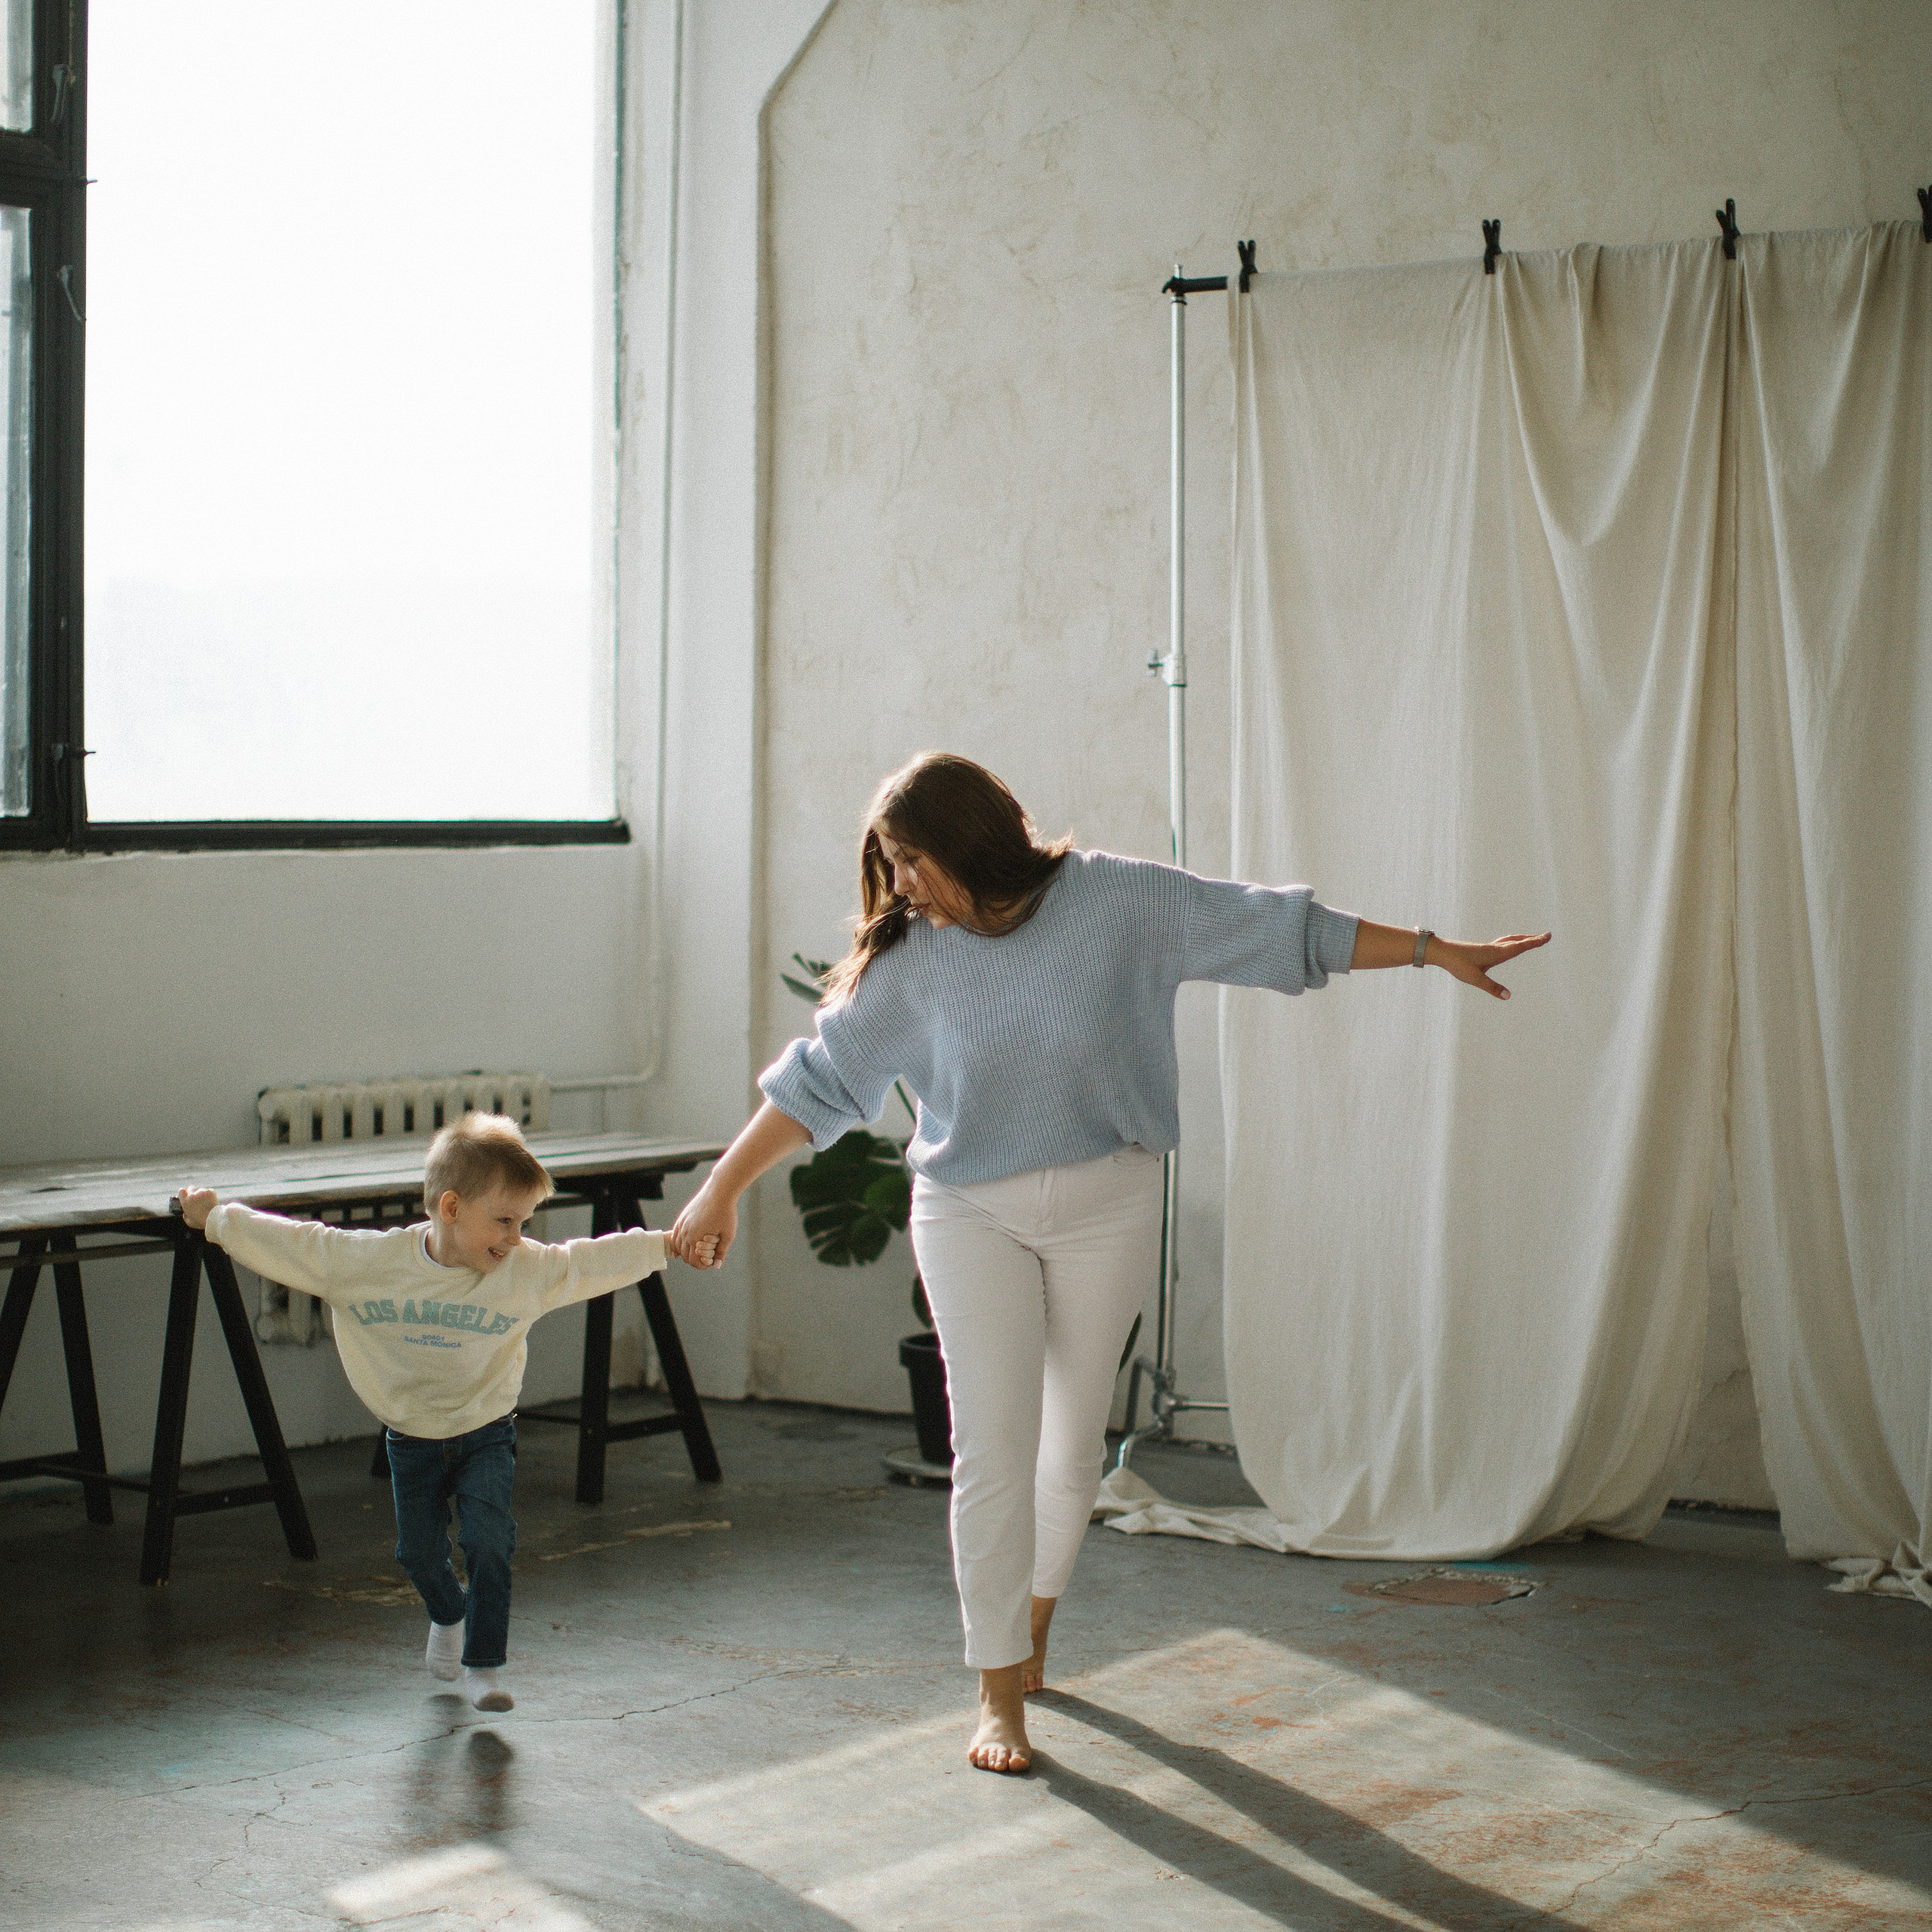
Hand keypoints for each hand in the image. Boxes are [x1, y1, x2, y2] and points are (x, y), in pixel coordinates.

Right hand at [177, 1187, 216, 1230]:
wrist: (213, 1218)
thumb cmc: (201, 1221)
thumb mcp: (188, 1220)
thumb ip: (185, 1213)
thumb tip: (185, 1210)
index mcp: (185, 1202)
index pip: (181, 1191)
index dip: (184, 1193)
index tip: (186, 1195)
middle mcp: (192, 1195)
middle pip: (191, 1188)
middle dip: (192, 1192)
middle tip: (196, 1197)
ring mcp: (201, 1192)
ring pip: (200, 1189)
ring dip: (201, 1193)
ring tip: (205, 1201)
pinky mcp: (210, 1191)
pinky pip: (208, 1191)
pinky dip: (209, 1194)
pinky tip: (210, 1200)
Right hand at [670, 1183, 736, 1268]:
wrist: (720, 1191)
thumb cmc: (726, 1212)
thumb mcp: (728, 1234)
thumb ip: (721, 1251)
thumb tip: (716, 1265)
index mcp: (695, 1238)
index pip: (693, 1261)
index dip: (703, 1265)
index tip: (711, 1263)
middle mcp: (685, 1233)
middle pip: (684, 1256)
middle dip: (694, 1260)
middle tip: (706, 1258)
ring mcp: (682, 1224)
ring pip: (677, 1247)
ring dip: (686, 1252)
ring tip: (697, 1252)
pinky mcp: (682, 1218)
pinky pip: (675, 1235)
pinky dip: (678, 1243)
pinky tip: (684, 1245)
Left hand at [1431, 931, 1551, 999]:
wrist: (1441, 952)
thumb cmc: (1457, 964)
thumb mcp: (1475, 979)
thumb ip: (1491, 987)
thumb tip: (1508, 996)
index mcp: (1496, 953)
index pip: (1520, 946)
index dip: (1534, 942)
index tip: (1548, 936)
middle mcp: (1494, 948)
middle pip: (1517, 941)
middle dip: (1532, 939)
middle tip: (1546, 936)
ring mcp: (1487, 947)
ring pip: (1509, 941)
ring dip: (1522, 939)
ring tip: (1531, 939)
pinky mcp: (1481, 949)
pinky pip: (1501, 943)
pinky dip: (1511, 942)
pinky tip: (1507, 946)